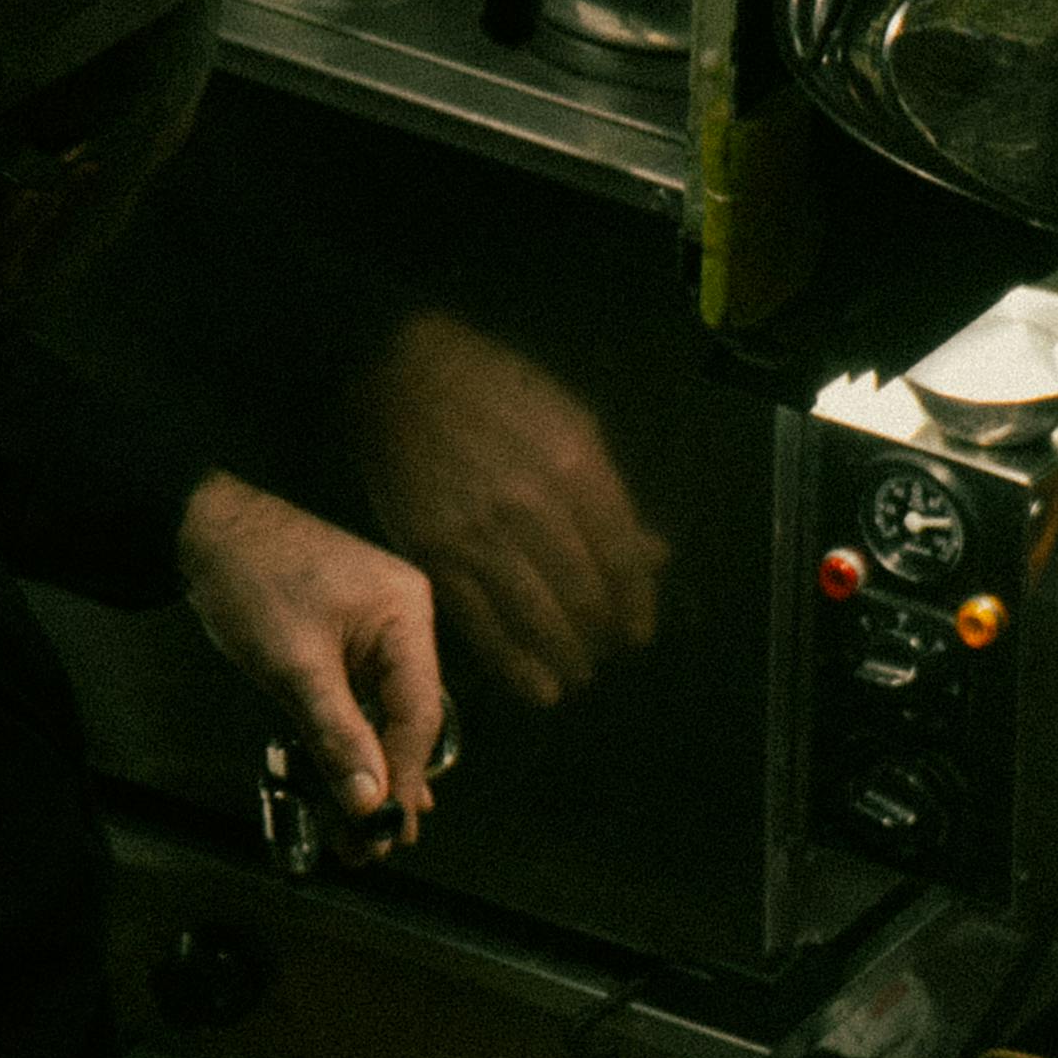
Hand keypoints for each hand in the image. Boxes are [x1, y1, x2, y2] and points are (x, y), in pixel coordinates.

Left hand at [176, 474, 447, 831]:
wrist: (202, 528)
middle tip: (379, 842)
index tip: (389, 826)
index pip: (420, 711)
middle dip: (393, 780)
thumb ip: (338, 736)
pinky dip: (354, 737)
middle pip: (410, 716)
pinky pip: (363, 697)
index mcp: (406, 613)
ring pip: (386, 712)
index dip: (405, 774)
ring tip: (366, 827)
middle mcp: (404, 619)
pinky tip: (354, 778)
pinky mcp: (348, 636)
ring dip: (373, 767)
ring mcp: (377, 627)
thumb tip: (371, 801)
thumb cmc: (250, 580)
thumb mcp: (295, 667)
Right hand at [347, 308, 667, 710]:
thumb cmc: (497, 390)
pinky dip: (513, 665)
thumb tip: (655, 556)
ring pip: (536, 619)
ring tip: (576, 677)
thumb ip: (614, 496)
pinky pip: (480, 623)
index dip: (636, 606)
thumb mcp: (573, 423)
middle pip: (583, 597)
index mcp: (575, 468)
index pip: (622, 560)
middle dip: (601, 638)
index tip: (639, 633)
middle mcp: (531, 507)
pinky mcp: (433, 552)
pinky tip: (535, 687)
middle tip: (604, 656)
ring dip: (565, 659)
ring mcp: (478, 533)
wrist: (402, 370)